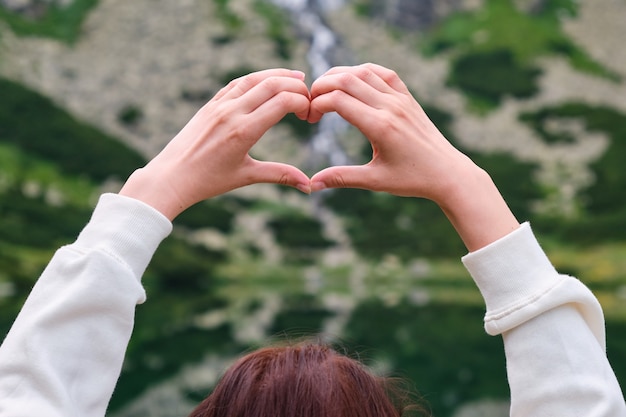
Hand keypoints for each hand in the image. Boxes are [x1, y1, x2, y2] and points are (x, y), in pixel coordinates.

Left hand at [120, 69, 311, 219]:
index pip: (282, 102)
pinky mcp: (210, 104)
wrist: (171, 176)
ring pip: (254, 78)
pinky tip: (267, 81)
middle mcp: (232, 113)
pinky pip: (236, 84)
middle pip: (272, 84)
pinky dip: (256, 78)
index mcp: (244, 131)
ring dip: (278, 74)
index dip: (302, 102)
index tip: (309, 114)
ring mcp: (219, 105)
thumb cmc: (208, 181)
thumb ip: (280, 175)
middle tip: (309, 95)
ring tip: (297, 76)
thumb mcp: (247, 177)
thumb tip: (309, 185)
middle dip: (296, 85)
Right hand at [308, 63, 518, 250]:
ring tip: (325, 92)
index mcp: (380, 127)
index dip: (316, 104)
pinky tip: (352, 81)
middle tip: (311, 104)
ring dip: (339, 76)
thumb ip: (341, 178)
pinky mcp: (408, 98)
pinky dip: (363, 71)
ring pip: (363, 72)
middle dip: (321, 87)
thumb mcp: (374, 181)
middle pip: (346, 79)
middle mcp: (390, 107)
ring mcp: (401, 99)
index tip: (309, 118)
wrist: (448, 173)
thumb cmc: (412, 179)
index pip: (338, 100)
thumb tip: (311, 185)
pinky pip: (383, 73)